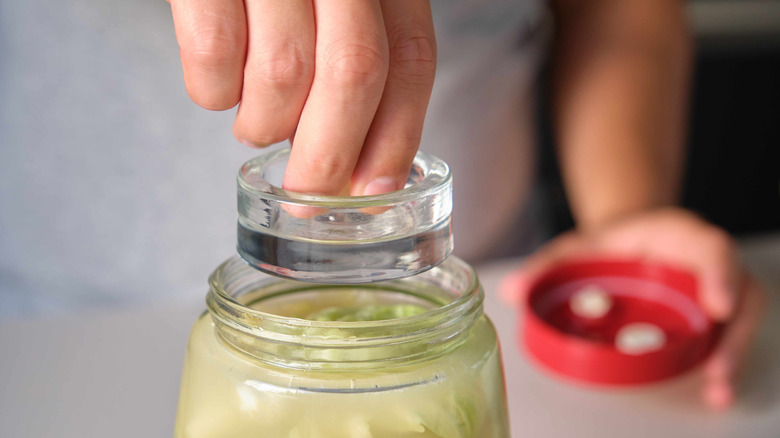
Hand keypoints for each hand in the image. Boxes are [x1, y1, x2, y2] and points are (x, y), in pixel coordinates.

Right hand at [169, 0, 434, 195]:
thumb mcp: (336, 8)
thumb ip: (355, 66)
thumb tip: (358, 172)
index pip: (410, 59)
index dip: (396, 136)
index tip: (376, 191)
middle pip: (354, 73)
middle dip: (329, 155)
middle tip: (307, 197)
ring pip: (284, 73)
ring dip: (265, 124)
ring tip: (255, 125)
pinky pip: (212, 52)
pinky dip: (214, 91)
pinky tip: (221, 87)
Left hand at [500, 208, 765, 409]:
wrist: (623, 242)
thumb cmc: (605, 245)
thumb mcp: (573, 249)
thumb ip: (543, 268)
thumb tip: (509, 291)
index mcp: (673, 233)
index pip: (707, 246)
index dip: (717, 274)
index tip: (716, 305)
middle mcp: (700, 259)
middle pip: (738, 288)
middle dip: (733, 331)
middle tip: (717, 367)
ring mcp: (710, 286)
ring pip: (740, 316)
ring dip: (732, 352)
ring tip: (716, 387)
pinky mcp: (710, 312)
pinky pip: (728, 332)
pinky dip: (724, 357)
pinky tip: (712, 386)